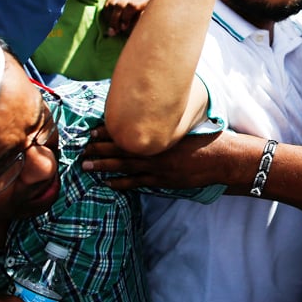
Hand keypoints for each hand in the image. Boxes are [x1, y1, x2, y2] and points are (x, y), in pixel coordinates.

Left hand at [80, 129, 230, 189]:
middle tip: (82, 148)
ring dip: (104, 165)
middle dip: (100, 148)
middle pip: (121, 147)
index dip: (109, 131)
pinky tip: (107, 183)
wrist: (220, 157)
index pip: (128, 131)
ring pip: (124, 165)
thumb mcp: (184, 126)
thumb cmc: (204, 139)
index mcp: (159, 133)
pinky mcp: (162, 180)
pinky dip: (121, 183)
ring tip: (86, 165)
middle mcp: (155, 148)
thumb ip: (166, 124)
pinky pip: (137, 182)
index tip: (93, 129)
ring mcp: (157, 166)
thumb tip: (149, 118)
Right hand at [101, 0, 151, 36]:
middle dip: (115, 20)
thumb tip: (124, 27)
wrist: (141, 13)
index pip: (132, 6)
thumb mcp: (143, 25)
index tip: (123, 28)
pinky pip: (108, 2)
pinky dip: (107, 13)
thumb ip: (136, 24)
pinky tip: (110, 20)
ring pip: (112, 4)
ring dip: (110, 18)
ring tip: (113, 28)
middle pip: (120, 4)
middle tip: (115, 31)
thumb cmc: (144, 22)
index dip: (125, 18)